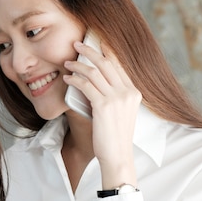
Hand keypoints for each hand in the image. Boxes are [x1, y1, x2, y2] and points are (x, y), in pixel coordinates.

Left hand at [64, 40, 140, 188]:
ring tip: (67, 63)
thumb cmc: (114, 138)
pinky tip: (67, 79)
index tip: (93, 43)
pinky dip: (74, 80)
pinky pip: (86, 85)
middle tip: (76, 44)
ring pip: (94, 72)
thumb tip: (93, 83)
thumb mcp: (119, 113)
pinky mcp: (104, 106)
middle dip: (89, 50)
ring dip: (78, 65)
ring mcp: (117, 98)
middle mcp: (128, 92)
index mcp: (134, 92)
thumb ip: (111, 97)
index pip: (118, 64)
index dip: (104, 52)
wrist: (117, 157)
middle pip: (106, 62)